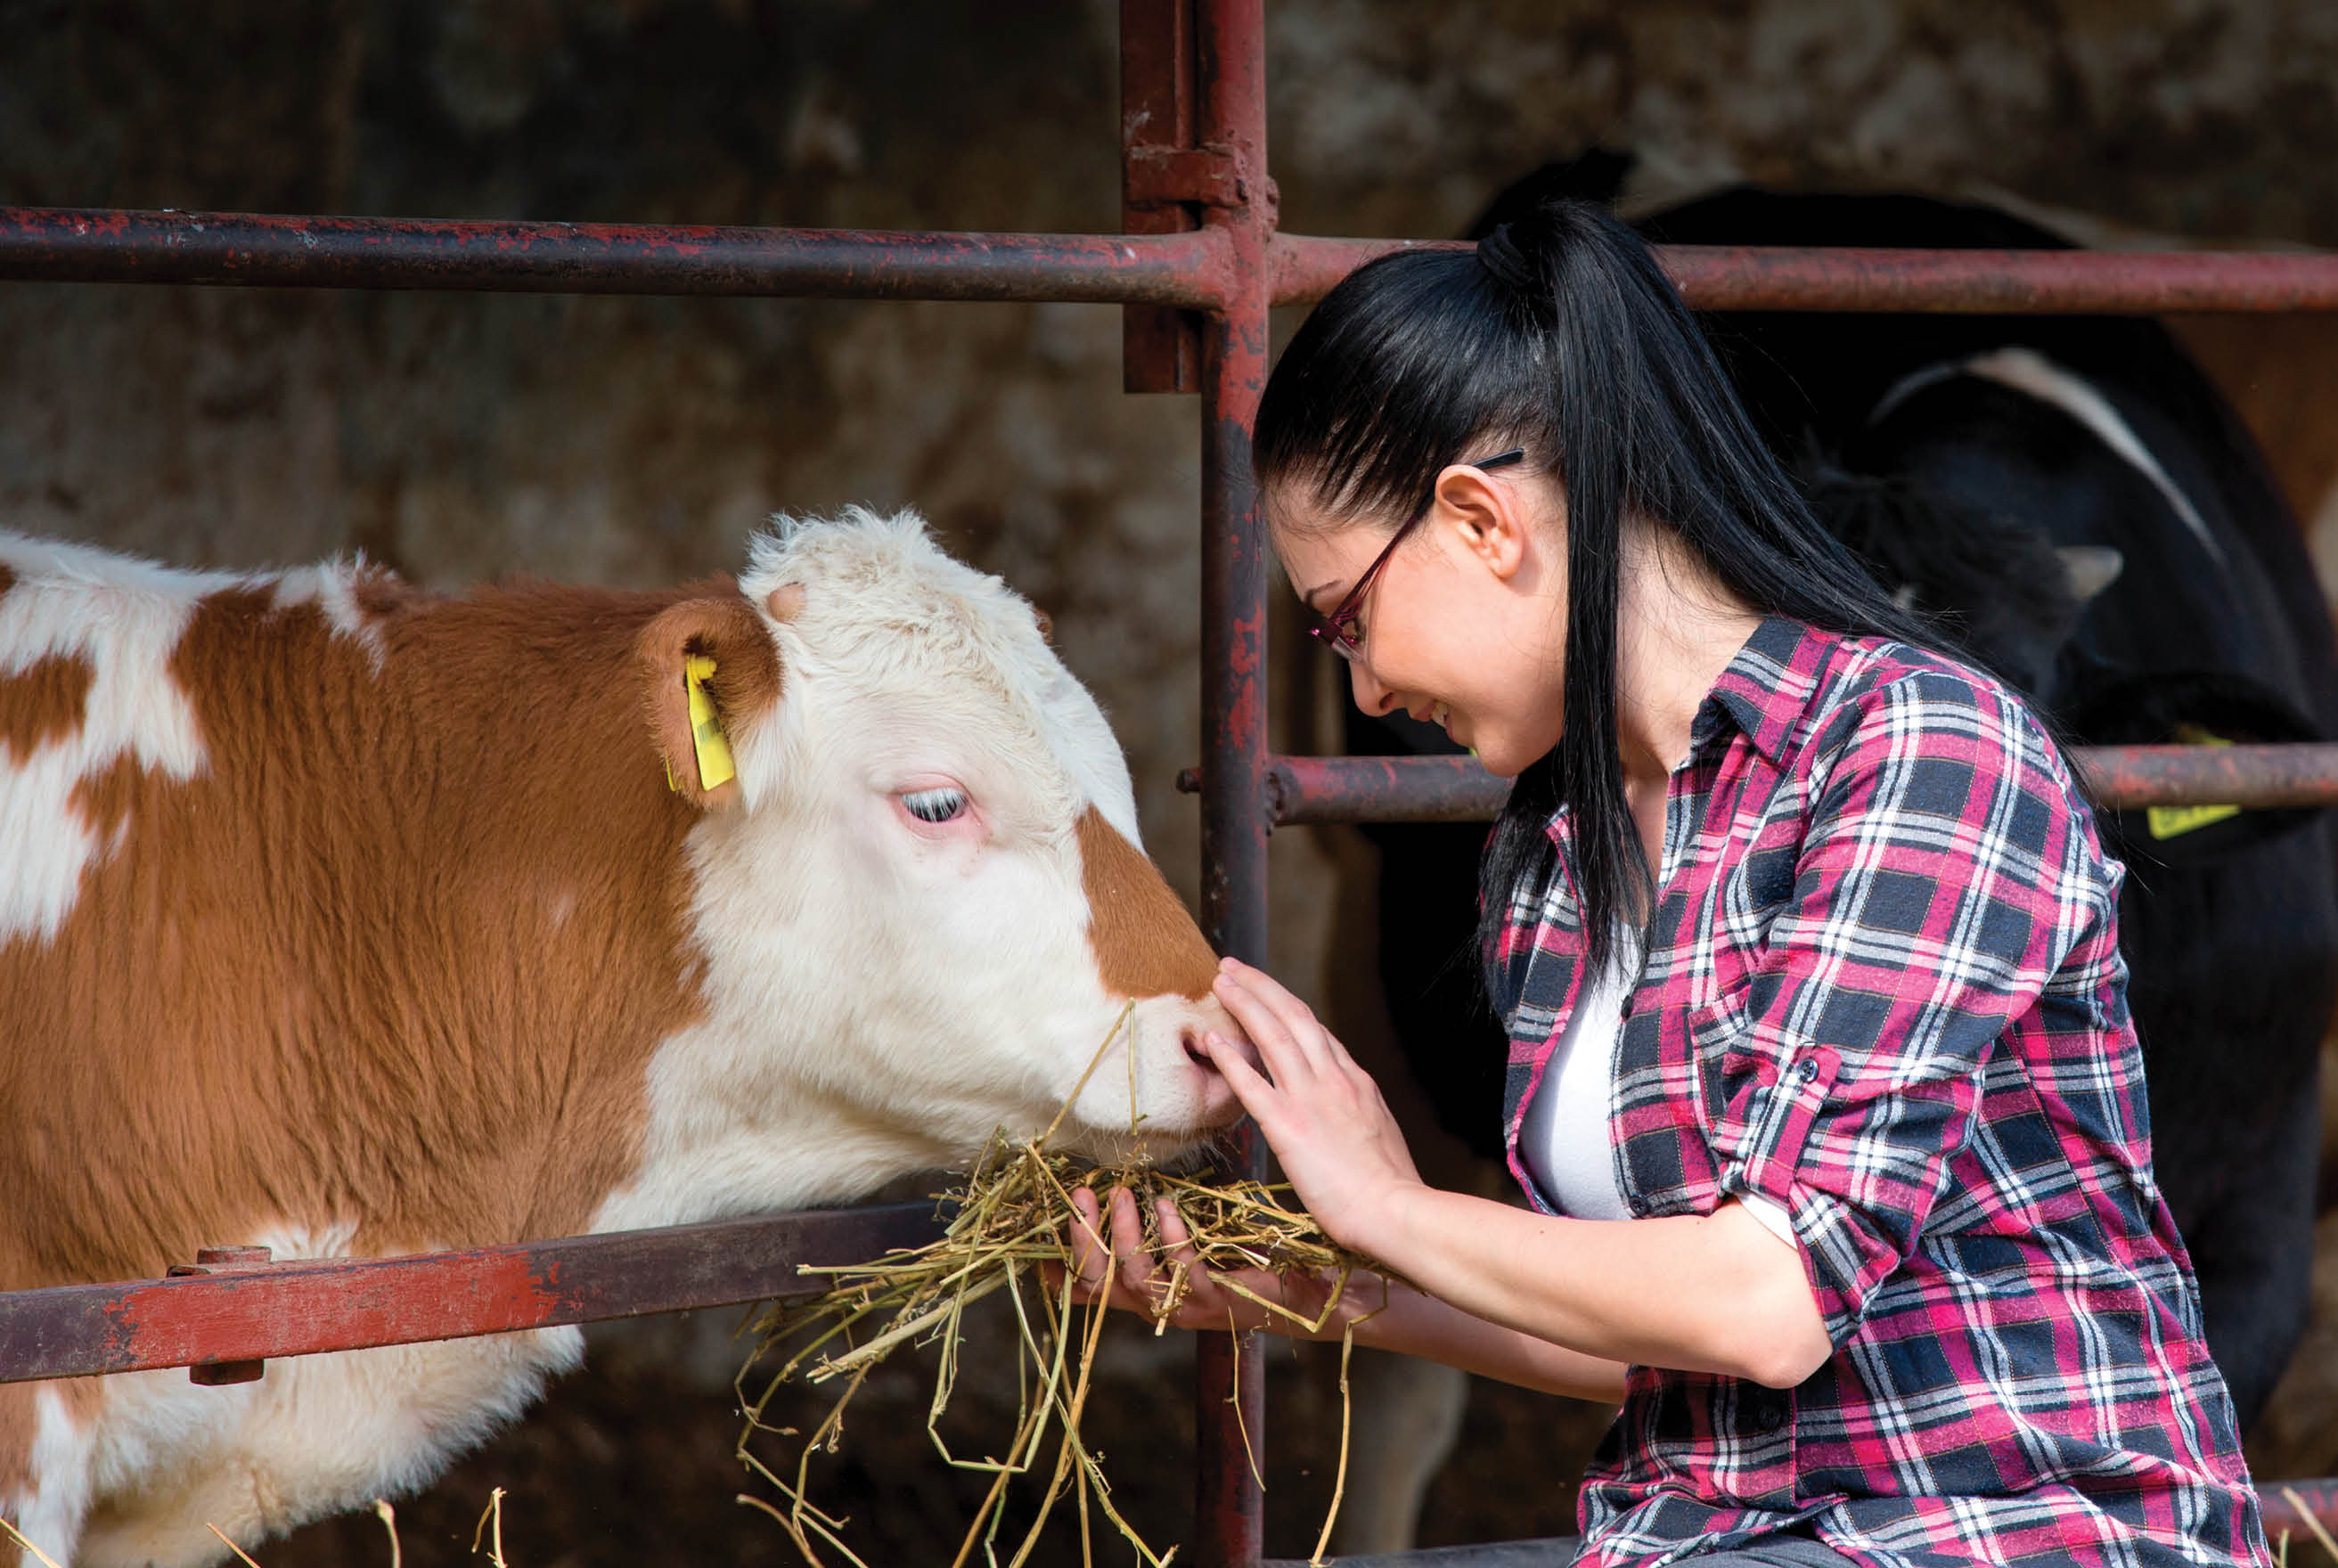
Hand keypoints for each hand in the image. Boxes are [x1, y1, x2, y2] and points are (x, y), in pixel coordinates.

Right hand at [1054, 1182, 1351, 1335]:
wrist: (1315, 1294)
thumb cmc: (1252, 1261)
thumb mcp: (1196, 1243)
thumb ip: (1156, 1229)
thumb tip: (1117, 1198)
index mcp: (1151, 1293)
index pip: (1091, 1289)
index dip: (1061, 1268)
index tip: (1037, 1239)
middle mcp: (1162, 1307)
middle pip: (1102, 1286)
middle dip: (1084, 1241)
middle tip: (1079, 1195)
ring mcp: (1188, 1309)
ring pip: (1136, 1281)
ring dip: (1123, 1236)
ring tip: (1121, 1195)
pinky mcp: (1221, 1302)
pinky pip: (1184, 1274)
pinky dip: (1171, 1238)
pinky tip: (1167, 1208)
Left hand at [1199, 957, 1425, 1257]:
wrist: (1396, 1211)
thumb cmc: (1392, 1190)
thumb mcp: (1381, 1137)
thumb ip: (1360, 1117)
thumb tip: (1348, 1117)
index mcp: (1356, 1082)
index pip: (1317, 1033)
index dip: (1287, 1008)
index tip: (1268, 997)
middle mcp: (1333, 1079)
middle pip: (1293, 1016)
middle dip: (1261, 987)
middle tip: (1234, 968)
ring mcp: (1310, 1098)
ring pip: (1272, 1034)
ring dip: (1243, 1003)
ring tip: (1220, 982)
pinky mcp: (1288, 1126)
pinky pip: (1251, 1083)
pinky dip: (1230, 1058)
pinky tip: (1211, 1040)